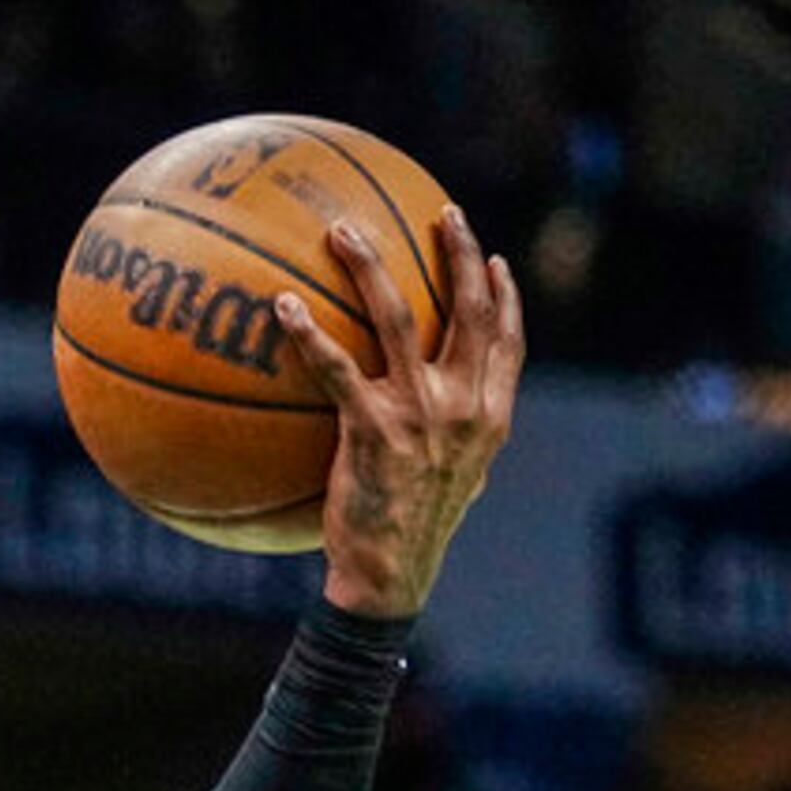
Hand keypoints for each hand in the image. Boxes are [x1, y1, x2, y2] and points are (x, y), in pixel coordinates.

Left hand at [275, 205, 524, 618]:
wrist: (391, 577)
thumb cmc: (414, 532)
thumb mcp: (457, 484)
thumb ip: (457, 439)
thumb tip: (442, 417)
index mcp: (491, 416)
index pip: (508, 340)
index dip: (504, 295)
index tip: (494, 258)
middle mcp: (464, 405)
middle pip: (467, 309)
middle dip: (459, 253)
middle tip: (442, 213)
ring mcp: (420, 414)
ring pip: (400, 317)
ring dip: (371, 267)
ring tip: (345, 232)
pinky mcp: (372, 428)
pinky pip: (335, 367)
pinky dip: (308, 332)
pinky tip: (282, 307)